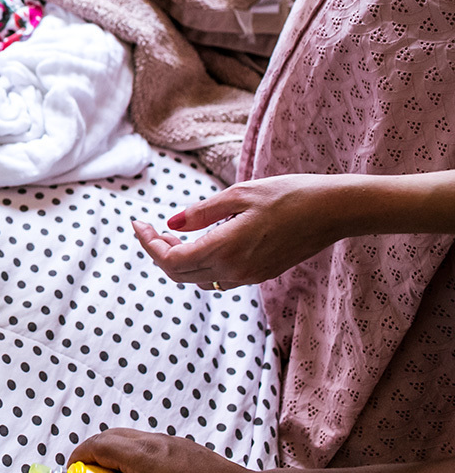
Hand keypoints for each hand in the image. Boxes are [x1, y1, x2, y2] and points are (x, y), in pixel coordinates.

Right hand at [70, 429, 259, 472]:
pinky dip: (135, 459)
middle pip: (110, 437)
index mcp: (145, 457)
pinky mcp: (182, 447)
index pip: (98, 445)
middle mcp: (155, 442)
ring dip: (115, 459)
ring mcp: (170, 441)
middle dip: (94, 458)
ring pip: (128, 439)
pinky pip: (147, 445)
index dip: (79, 459)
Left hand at [131, 173, 345, 288]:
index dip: (148, 245)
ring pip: (197, 278)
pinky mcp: (260, 274)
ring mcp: (249, 276)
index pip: (171, 260)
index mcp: (226, 248)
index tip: (138, 224)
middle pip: (179, 273)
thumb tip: (170, 224)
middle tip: (148, 228)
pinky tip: (197, 242)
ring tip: (168, 235)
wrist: (335, 211)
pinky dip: (198, 263)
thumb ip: (201, 213)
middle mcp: (235, 269)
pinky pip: (217, 277)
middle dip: (157, 252)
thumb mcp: (240, 194)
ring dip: (177, 260)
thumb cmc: (289, 194)